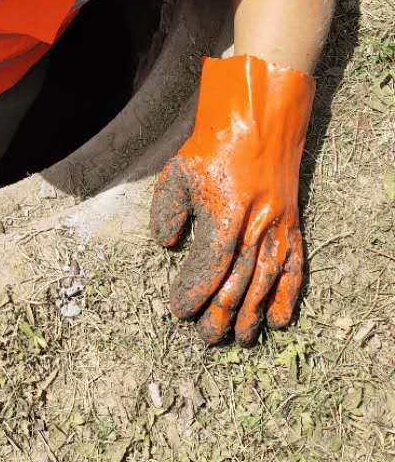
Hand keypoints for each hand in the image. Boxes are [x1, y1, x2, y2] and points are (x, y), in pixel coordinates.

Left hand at [150, 54, 314, 345]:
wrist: (256, 123)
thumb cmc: (211, 147)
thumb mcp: (177, 174)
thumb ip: (167, 212)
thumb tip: (169, 245)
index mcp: (224, 214)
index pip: (208, 266)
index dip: (192, 292)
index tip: (176, 310)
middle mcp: (255, 226)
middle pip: (238, 283)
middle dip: (220, 314)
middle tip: (205, 338)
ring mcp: (277, 228)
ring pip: (265, 283)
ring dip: (252, 314)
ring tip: (238, 338)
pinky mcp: (291, 226)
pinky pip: (294, 268)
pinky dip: (288, 296)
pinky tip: (279, 320)